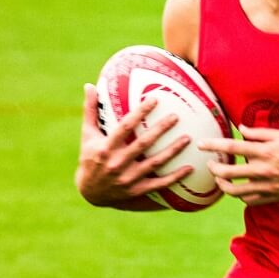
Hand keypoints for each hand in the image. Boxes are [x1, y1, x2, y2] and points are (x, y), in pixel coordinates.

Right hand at [75, 84, 193, 207]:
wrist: (90, 192)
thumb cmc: (90, 158)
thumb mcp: (87, 135)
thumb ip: (90, 111)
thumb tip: (89, 85)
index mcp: (106, 148)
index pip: (125, 127)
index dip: (140, 113)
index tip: (154, 99)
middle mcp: (117, 163)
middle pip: (143, 144)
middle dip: (160, 129)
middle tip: (175, 117)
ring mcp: (128, 178)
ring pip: (155, 163)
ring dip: (172, 151)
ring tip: (187, 138)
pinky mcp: (137, 190)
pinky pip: (160, 184)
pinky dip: (175, 177)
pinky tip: (190, 168)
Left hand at [198, 124, 278, 206]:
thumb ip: (261, 133)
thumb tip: (242, 129)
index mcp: (266, 152)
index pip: (233, 147)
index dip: (214, 144)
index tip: (201, 144)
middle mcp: (263, 170)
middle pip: (228, 172)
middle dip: (214, 167)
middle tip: (211, 163)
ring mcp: (267, 187)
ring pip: (235, 191)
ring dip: (223, 185)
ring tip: (220, 179)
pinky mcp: (273, 198)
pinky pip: (250, 201)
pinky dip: (241, 196)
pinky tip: (239, 190)